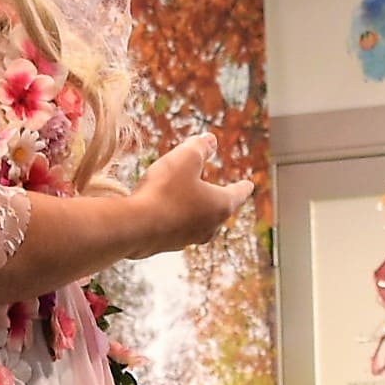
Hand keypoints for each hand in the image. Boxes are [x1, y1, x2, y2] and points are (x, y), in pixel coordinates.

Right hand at [132, 135, 250, 252]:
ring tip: (191, 201)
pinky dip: (176, 219)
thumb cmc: (165, 191)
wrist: (135, 228)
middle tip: (220, 193)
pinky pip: (177, 229)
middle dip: (219, 199)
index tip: (249, 185)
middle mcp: (210, 226)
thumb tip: (210, 139)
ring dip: (196, 210)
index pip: (238, 193)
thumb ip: (199, 147)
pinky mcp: (167, 245)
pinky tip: (165, 214)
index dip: (243, 186)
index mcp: (221, 205)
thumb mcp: (185, 158)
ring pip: (199, 222)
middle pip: (220, 210)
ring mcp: (189, 239)